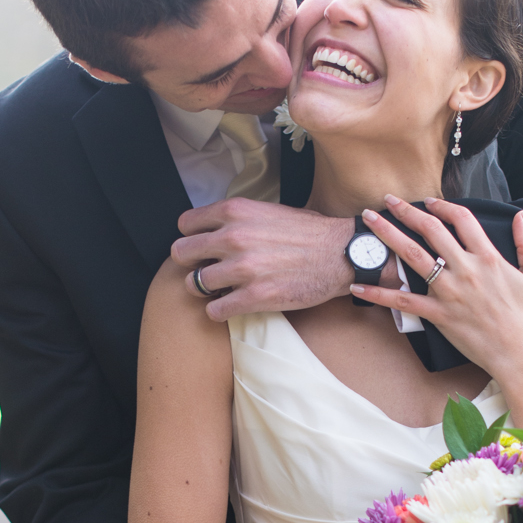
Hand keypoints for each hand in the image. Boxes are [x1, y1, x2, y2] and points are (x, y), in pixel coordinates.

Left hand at [171, 200, 356, 318]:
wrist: (341, 255)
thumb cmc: (310, 233)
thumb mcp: (268, 211)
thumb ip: (238, 219)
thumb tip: (216, 230)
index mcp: (235, 211)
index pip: (186, 224)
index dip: (192, 237)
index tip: (202, 247)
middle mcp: (233, 237)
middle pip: (181, 254)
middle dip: (191, 264)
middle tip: (206, 270)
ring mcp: (242, 269)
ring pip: (194, 284)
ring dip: (205, 290)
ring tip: (221, 289)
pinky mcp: (254, 297)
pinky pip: (214, 310)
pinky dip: (218, 311)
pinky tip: (231, 305)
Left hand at [352, 198, 522, 425]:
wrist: (522, 355)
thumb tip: (522, 215)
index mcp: (489, 257)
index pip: (462, 220)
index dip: (443, 206)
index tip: (429, 201)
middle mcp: (465, 269)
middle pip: (431, 230)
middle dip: (406, 211)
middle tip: (387, 199)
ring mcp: (449, 292)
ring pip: (412, 256)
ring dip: (388, 235)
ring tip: (369, 221)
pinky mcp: (439, 315)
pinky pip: (404, 302)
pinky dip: (380, 293)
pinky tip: (359, 285)